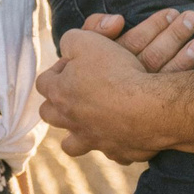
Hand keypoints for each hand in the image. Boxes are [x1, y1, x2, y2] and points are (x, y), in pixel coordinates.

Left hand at [37, 11, 193, 163]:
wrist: (150, 107)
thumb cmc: (117, 72)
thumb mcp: (88, 41)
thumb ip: (71, 40)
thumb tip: (68, 47)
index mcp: (60, 94)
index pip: (44, 82)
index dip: (58, 71)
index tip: (76, 64)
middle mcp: (71, 121)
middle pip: (50, 115)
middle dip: (59, 104)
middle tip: (77, 94)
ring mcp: (93, 141)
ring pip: (72, 145)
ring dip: (78, 134)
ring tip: (91, 124)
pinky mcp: (118, 153)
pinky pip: (112, 153)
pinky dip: (116, 145)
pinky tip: (126, 135)